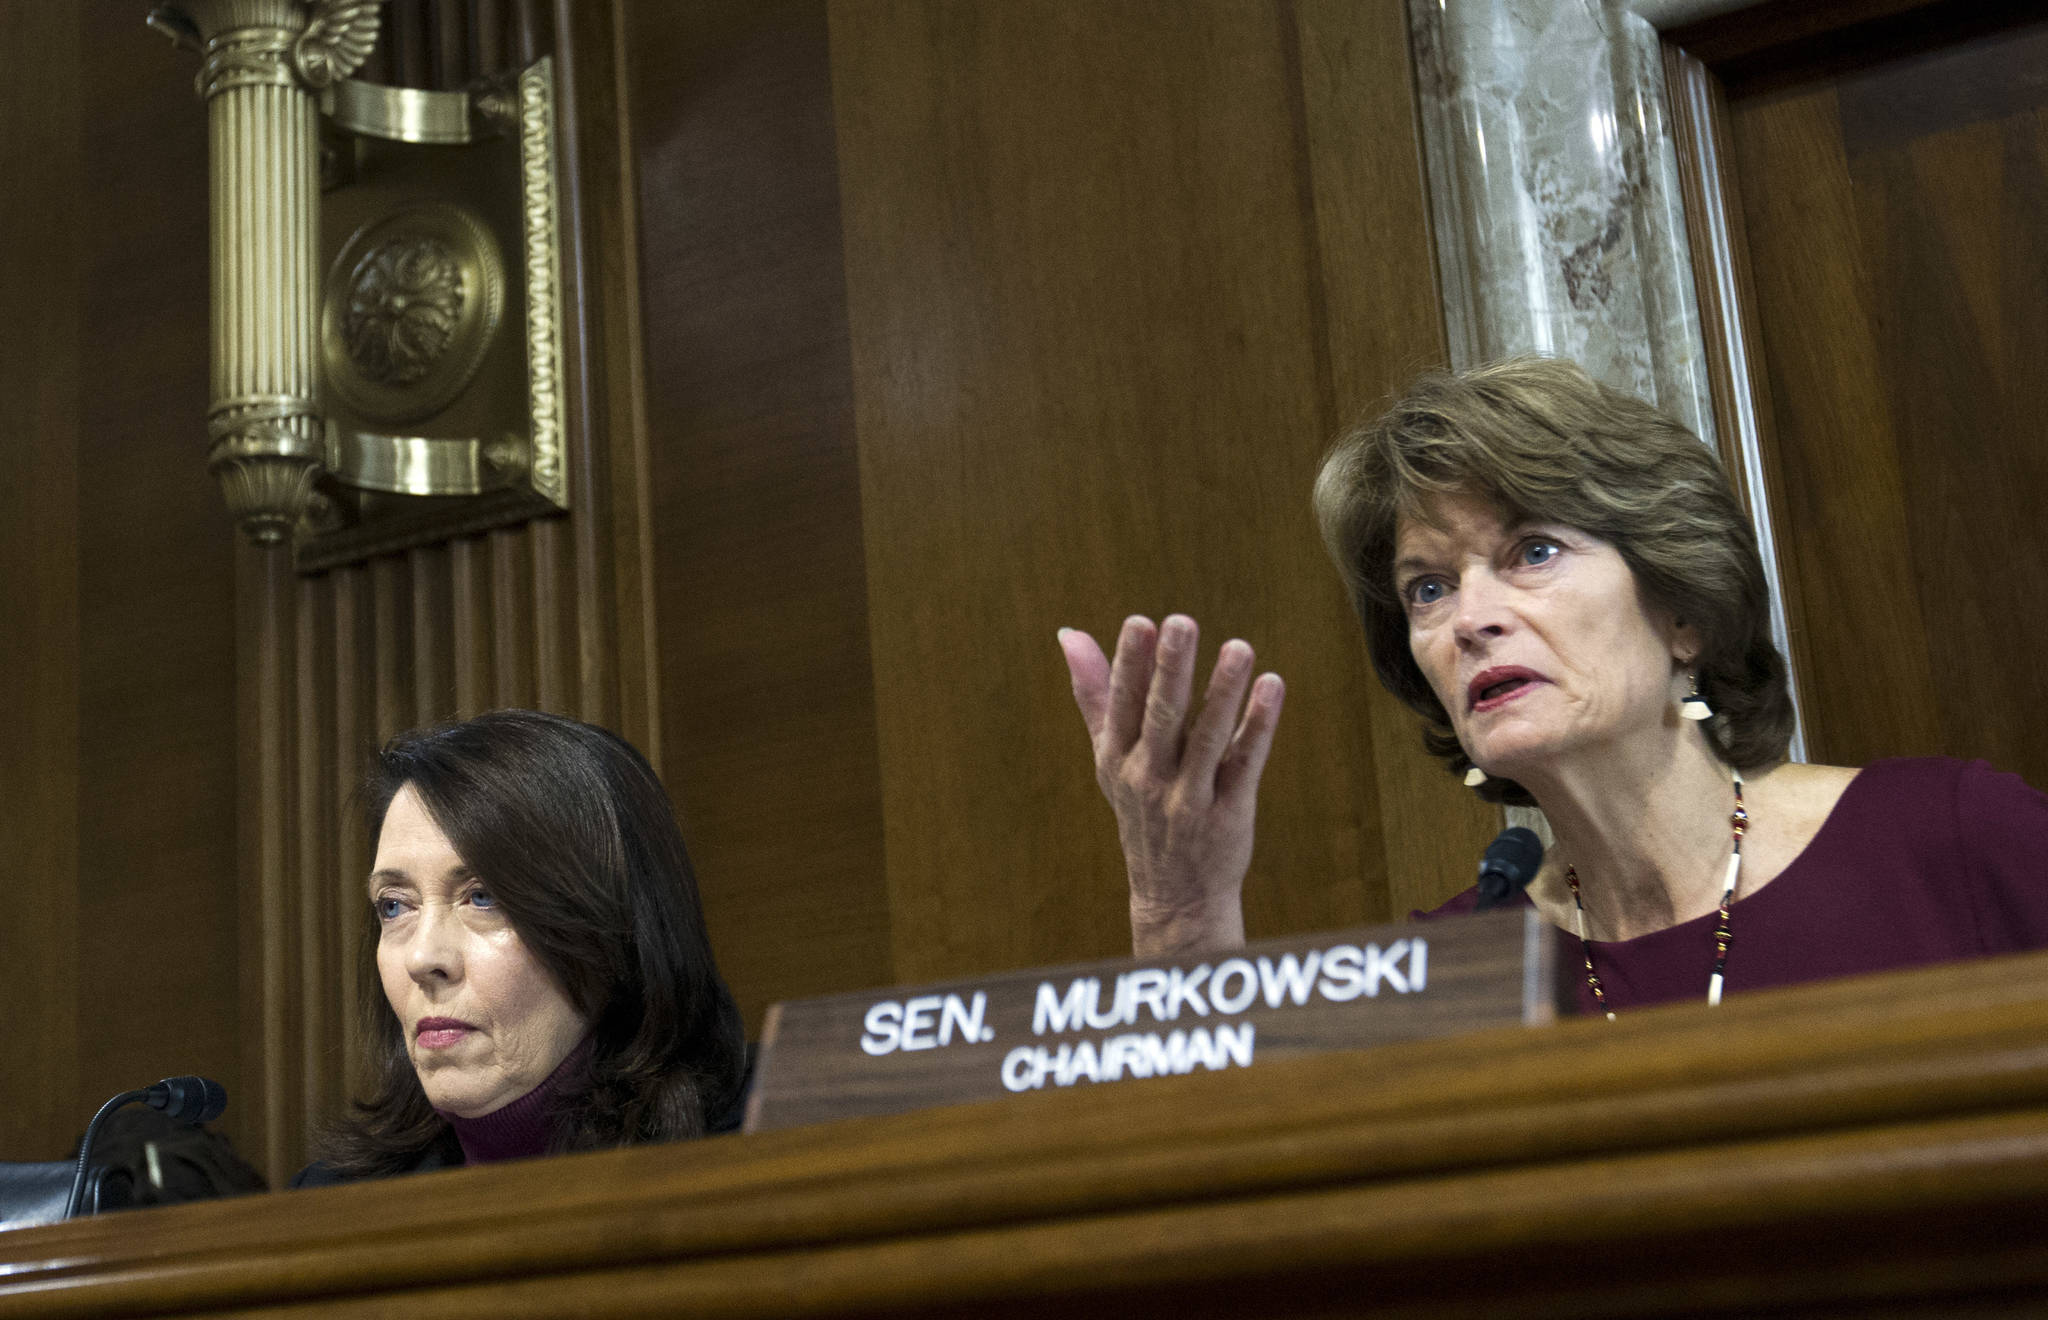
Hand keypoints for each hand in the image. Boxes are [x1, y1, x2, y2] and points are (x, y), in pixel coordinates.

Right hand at [1058, 615, 1284, 957]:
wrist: (1174, 894)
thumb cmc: (1141, 808)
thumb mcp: (1109, 756)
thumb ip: (1094, 692)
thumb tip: (1069, 633)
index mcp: (1118, 758)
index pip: (1122, 705)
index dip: (1129, 664)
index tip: (1140, 622)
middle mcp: (1150, 777)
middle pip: (1160, 718)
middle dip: (1169, 670)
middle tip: (1180, 622)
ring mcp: (1190, 798)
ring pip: (1206, 739)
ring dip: (1222, 692)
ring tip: (1240, 647)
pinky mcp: (1229, 813)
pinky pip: (1244, 764)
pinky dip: (1258, 726)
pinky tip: (1273, 687)